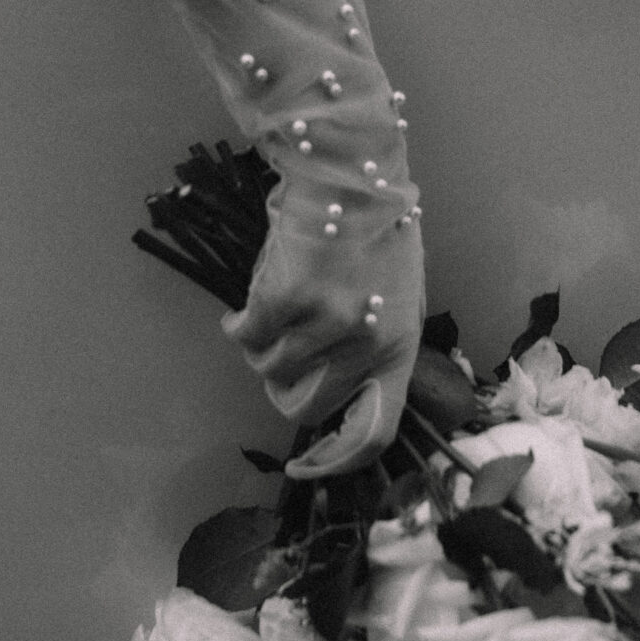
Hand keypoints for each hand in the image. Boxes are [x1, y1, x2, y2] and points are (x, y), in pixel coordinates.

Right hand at [222, 194, 424, 476]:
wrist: (351, 173)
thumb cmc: (380, 232)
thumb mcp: (399, 298)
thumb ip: (377, 348)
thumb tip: (344, 397)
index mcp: (399, 348)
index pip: (375, 433)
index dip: (337, 461)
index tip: (305, 467)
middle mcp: (364, 345)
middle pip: (307, 406)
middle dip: (285, 388)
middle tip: (280, 357)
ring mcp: (323, 323)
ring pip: (270, 369)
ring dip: (262, 349)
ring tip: (271, 314)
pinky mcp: (285, 299)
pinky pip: (247, 335)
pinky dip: (240, 324)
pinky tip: (245, 307)